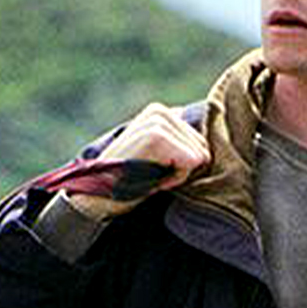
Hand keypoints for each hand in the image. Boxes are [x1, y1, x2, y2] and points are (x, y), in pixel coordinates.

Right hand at [64, 103, 210, 220]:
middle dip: (182, 169)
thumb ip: (180, 144)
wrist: (96, 196)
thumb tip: (210, 147)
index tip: (156, 169)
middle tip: (152, 173)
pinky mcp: (157, 136)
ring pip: (199, 156)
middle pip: (204, 148)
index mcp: (162, 112)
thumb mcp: (159, 156)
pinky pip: (191, 162)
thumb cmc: (131, 181)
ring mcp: (157, 121)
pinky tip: (152, 177)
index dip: (183, 164)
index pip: (202, 142)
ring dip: (178, 174)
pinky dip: (175, 178)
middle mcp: (160, 111)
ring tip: (150, 174)